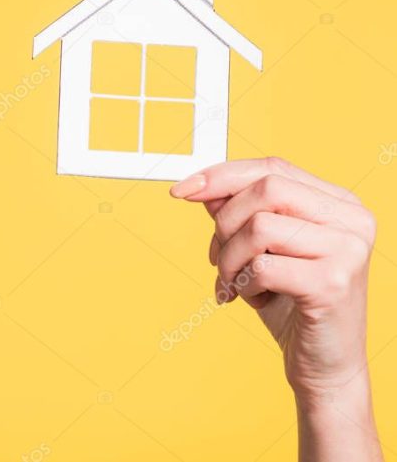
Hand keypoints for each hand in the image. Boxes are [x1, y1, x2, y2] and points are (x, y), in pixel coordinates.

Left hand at [171, 157, 381, 460]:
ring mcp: (347, 250)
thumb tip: (201, 187)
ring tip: (233, 282)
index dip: (221, 175)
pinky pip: (263, 266)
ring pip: (259, 227)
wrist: (323, 365)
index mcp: (338, 204)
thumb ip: (237, 214)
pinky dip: (244, 283)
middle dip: (224, 222)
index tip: (181, 191)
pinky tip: (251, 297)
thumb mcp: (259, 251)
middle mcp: (352, 220)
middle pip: (266, 190)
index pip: (273, 168)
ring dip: (229, 258)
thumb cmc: (291, 303)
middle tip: (217, 257)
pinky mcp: (333, 283)